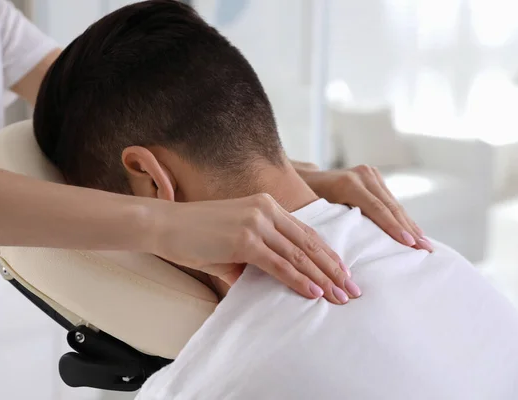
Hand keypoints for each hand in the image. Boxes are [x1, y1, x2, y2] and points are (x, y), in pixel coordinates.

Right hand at [151, 193, 359, 303]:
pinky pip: (279, 264)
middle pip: (309, 243)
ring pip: (299, 255)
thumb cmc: (195, 235)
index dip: (327, 254)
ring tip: (341, 296)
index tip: (343, 273)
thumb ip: (256, 258)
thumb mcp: (232, 242)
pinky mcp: (244, 240)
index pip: (305, 233)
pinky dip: (299, 280)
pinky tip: (314, 293)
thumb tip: (272, 282)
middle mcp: (266, 210)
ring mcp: (256, 223)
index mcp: (266, 206)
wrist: (164, 224)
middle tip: (353, 289)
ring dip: (323, 278)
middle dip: (334, 269)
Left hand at [299, 164, 431, 251]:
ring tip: (426, 244)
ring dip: (410, 225)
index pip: (377, 208)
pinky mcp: (375, 177)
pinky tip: (414, 233)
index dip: (394, 227)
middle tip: (426, 248)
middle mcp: (363, 175)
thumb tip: (349, 248)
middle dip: (409, 229)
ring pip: (394, 204)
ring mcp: (370, 174)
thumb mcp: (318, 211)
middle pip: (391, 206)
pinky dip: (402, 218)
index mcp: (349, 183)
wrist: (306, 178)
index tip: (410, 243)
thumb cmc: (307, 200)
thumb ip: (335, 222)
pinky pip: (391, 201)